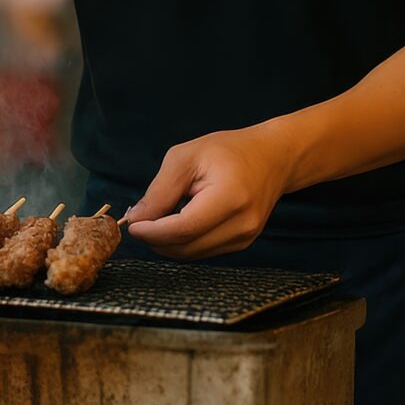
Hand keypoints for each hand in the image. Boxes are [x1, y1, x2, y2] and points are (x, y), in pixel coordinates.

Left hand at [123, 126, 297, 258]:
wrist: (272, 158)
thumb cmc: (227, 150)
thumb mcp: (186, 157)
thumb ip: (160, 190)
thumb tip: (136, 219)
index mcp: (230, 198)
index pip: (185, 228)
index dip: (154, 232)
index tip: (132, 225)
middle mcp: (242, 224)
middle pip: (187, 246)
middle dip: (156, 240)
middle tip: (138, 221)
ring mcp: (245, 238)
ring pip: (193, 253)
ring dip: (167, 243)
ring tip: (154, 220)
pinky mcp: (242, 243)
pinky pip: (203, 250)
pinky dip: (182, 242)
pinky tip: (174, 224)